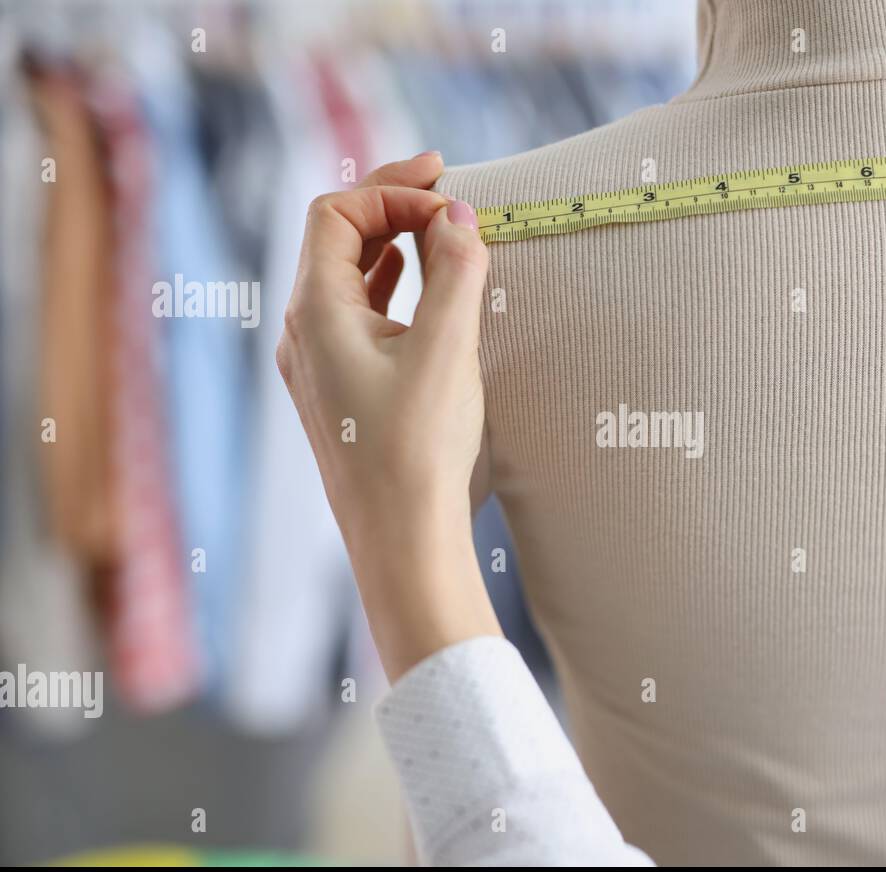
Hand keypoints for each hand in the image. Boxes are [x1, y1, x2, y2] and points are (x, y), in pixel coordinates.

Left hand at [277, 153, 501, 680]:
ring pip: (348, 279)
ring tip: (444, 237)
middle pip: (337, 240)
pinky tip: (426, 295)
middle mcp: (304, 333)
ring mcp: (318, 365)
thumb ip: (455, 273)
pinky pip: (360, 318)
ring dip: (395, 249)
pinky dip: (394, 290)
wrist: (402, 543)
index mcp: (315, 312)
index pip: (337, 214)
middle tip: (448, 195)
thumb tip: (459, 218)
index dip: (391, 192)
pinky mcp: (341, 394)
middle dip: (391, 209)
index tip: (451, 200)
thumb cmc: (418, 451)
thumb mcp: (446, 350)